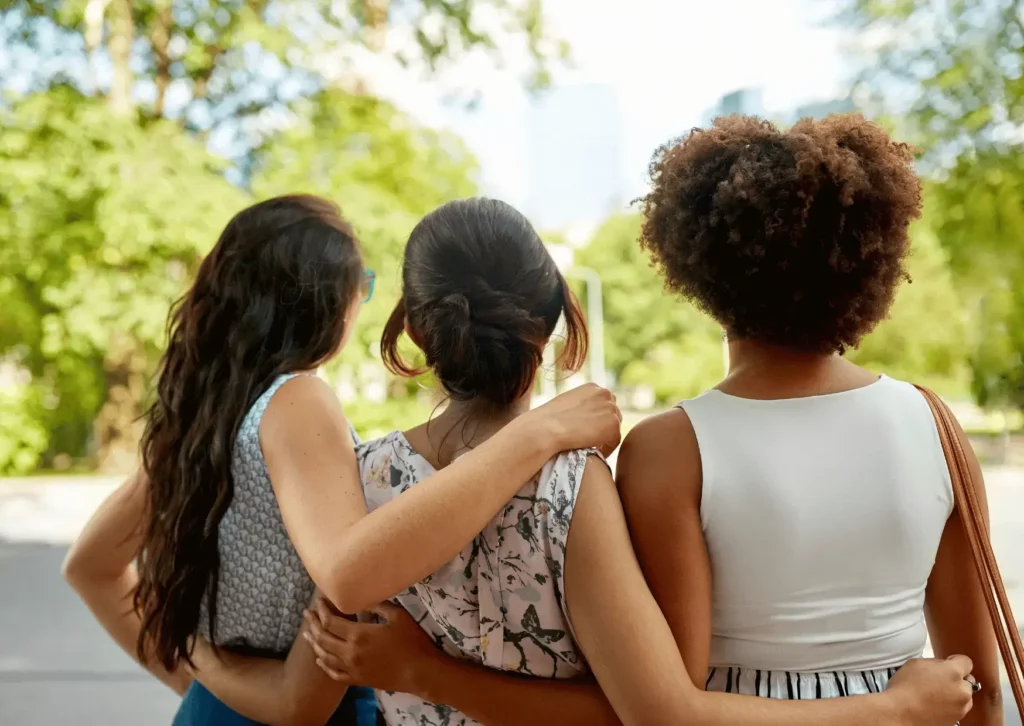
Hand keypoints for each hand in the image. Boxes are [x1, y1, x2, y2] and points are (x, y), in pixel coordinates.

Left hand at [304, 599, 441, 693]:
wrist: (421, 672)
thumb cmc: (412, 641)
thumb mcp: (398, 615)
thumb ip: (377, 605)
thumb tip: (361, 599)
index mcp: (358, 635)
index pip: (331, 621)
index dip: (321, 610)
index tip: (318, 601)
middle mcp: (350, 653)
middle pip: (323, 638)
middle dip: (313, 624)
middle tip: (307, 614)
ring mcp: (352, 669)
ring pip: (325, 656)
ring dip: (314, 644)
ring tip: (308, 634)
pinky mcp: (358, 680)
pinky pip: (334, 674)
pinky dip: (324, 666)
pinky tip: (320, 660)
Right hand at [524, 383, 621, 457]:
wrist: (546, 428)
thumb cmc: (548, 420)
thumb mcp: (566, 405)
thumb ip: (580, 407)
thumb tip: (586, 418)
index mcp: (592, 387)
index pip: (604, 404)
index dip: (598, 419)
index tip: (589, 431)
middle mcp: (604, 394)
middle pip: (612, 414)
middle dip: (604, 427)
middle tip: (592, 442)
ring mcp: (610, 408)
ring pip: (614, 427)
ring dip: (605, 438)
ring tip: (592, 449)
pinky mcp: (613, 424)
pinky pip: (614, 441)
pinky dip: (606, 449)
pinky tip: (593, 454)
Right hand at [886, 656, 975, 724]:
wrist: (901, 713)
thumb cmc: (905, 687)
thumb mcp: (916, 663)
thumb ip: (935, 662)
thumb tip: (942, 666)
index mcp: (953, 672)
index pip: (966, 662)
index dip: (955, 661)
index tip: (947, 663)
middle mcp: (962, 690)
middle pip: (968, 680)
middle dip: (956, 678)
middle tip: (939, 680)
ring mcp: (961, 707)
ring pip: (965, 696)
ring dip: (956, 693)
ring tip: (937, 694)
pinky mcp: (957, 719)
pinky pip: (959, 708)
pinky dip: (951, 705)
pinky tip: (935, 704)